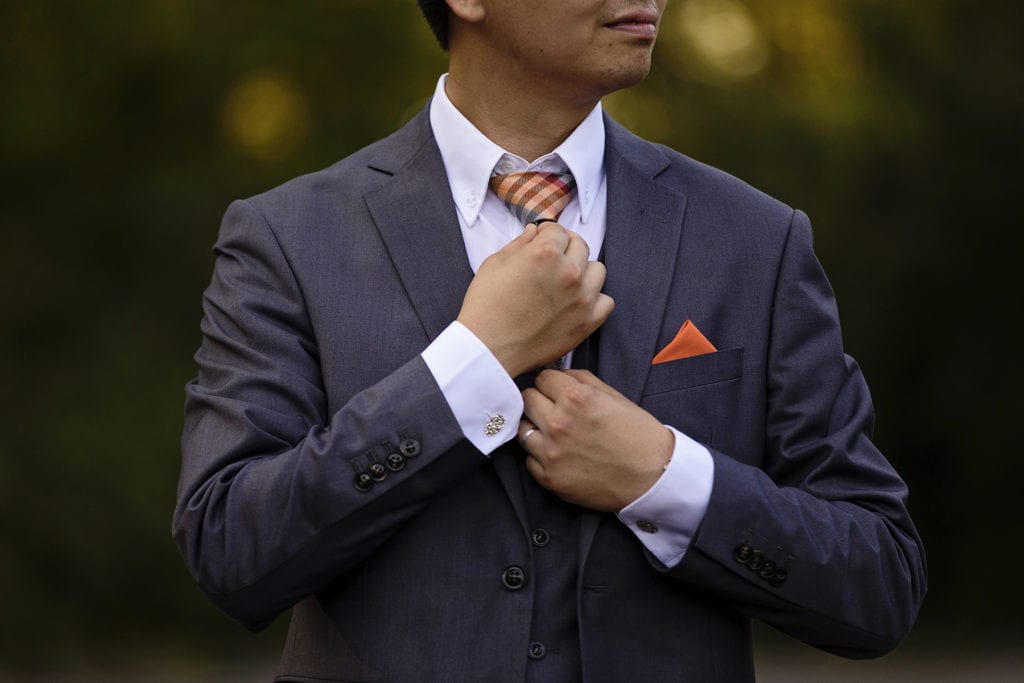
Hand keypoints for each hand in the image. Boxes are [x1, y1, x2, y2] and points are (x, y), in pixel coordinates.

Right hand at [457, 222, 613, 376]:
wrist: (488, 348)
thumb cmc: (486, 307)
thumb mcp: (494, 264)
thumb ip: (519, 244)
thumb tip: (534, 233)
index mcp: (545, 253)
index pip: (558, 230)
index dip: (547, 232)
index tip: (543, 238)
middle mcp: (569, 272)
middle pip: (580, 246)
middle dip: (565, 247)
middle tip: (553, 257)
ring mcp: (582, 298)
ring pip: (597, 270)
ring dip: (583, 270)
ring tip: (566, 280)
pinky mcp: (587, 322)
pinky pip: (606, 302)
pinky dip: (595, 299)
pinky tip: (578, 301)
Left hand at [518, 369, 672, 510]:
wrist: (653, 477)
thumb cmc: (638, 435)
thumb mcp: (615, 397)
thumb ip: (583, 380)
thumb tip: (561, 374)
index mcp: (576, 398)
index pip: (541, 378)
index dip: (551, 384)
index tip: (557, 391)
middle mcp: (559, 423)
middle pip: (527, 399)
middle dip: (540, 401)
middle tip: (555, 411)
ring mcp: (551, 452)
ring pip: (522, 429)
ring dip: (535, 428)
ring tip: (555, 434)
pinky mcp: (550, 478)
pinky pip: (529, 459)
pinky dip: (540, 456)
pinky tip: (559, 456)